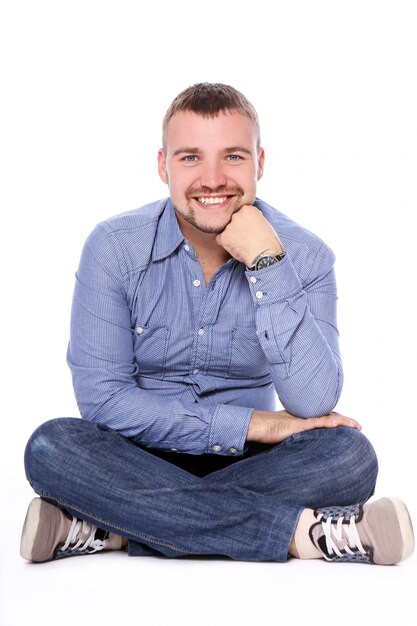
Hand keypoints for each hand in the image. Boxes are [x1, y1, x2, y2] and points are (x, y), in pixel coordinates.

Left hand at [215, 205, 283, 266]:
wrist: (264, 256)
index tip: (249, 229)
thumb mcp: (265, 223)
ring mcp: (229, 226)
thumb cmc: (269, 243)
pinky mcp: (223, 237)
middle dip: (237, 228)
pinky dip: (225, 244)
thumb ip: (254, 219)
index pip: (241, 212)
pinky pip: (220, 239)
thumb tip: (250, 220)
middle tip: (244, 237)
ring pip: (226, 230)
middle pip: (233, 220)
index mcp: (248, 209)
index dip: (244, 222)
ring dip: (231, 236)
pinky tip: (235, 248)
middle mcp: (237, 214)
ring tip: (242, 244)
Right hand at [246, 410, 361, 443]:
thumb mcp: (288, 434)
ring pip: (327, 418)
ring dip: (343, 421)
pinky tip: (336, 424)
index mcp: (305, 418)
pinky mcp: (297, 425)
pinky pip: (314, 423)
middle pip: (330, 416)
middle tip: (359, 427)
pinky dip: (326, 423)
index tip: (351, 425)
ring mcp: (302, 420)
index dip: (339, 420)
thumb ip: (299, 437)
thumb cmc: (269, 431)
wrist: (258, 425)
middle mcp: (306, 416)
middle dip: (346, 421)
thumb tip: (305, 446)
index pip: (326, 417)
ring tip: (355, 426)